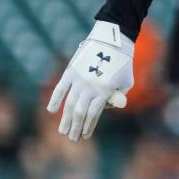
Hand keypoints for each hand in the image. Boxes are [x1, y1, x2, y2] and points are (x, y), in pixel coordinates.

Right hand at [46, 20, 133, 141]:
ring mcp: (78, 79)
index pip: (93, 114)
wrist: (111, 40)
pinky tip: (51, 111)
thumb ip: (118, 97)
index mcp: (104, 91)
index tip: (85, 136)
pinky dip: (55, 100)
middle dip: (75, 127)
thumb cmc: (122, 62)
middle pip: (79, 112)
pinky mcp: (70, 71)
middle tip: (72, 138)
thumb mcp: (127, 82)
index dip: (88, 127)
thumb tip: (105, 108)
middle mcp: (89, 87)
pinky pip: (60, 88)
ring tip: (63, 131)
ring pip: (69, 104)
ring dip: (65, 119)